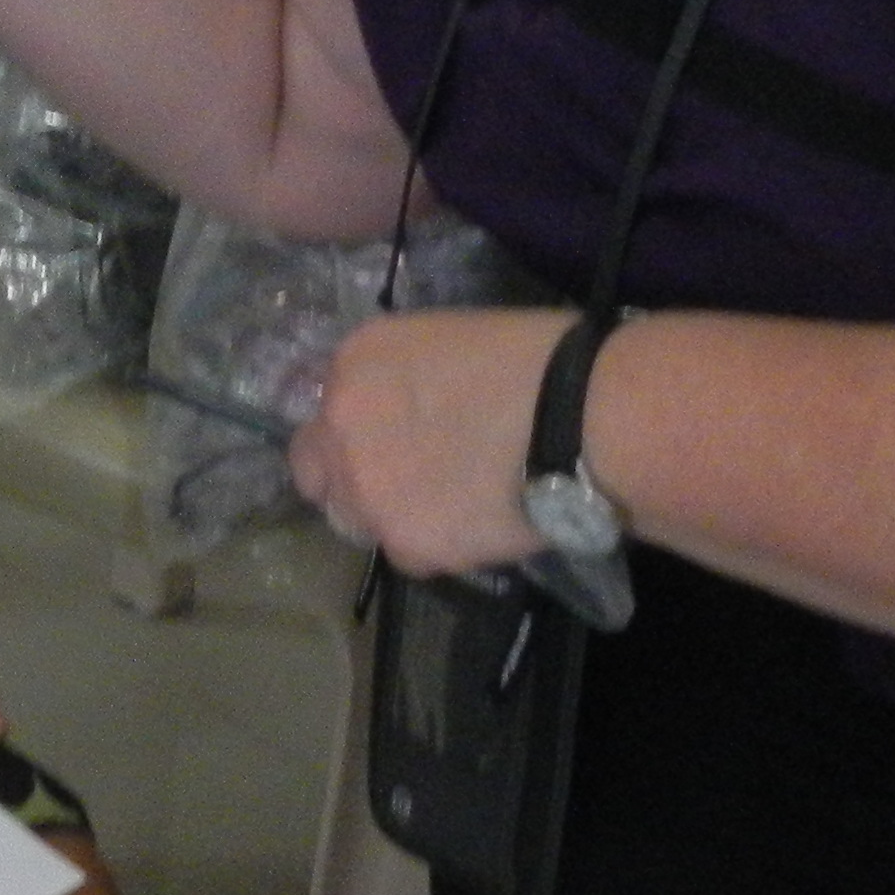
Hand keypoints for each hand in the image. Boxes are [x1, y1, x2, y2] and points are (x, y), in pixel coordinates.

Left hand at [292, 306, 561, 576]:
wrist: (576, 418)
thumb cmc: (532, 360)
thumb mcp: (444, 341)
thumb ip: (400, 380)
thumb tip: (403, 410)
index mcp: (353, 364)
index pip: (323, 412)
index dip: (354, 432)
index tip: (390, 439)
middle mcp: (340, 427)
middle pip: (318, 474)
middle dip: (350, 480)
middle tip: (405, 482)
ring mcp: (367, 492)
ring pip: (358, 520)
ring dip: (389, 516)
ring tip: (448, 508)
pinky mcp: (403, 545)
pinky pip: (406, 553)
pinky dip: (435, 545)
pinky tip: (477, 526)